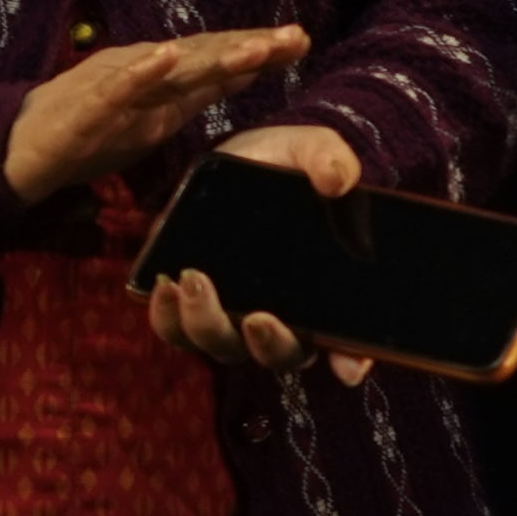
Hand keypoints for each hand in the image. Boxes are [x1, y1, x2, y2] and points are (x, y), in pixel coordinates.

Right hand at [6, 24, 308, 204]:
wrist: (20, 146)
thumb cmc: (89, 131)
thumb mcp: (153, 116)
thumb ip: (196, 95)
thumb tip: (247, 74)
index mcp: (164, 82)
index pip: (218, 60)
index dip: (258, 50)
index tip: (300, 40)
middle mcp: (146, 74)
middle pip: (205, 57)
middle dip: (251, 48)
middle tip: (295, 38)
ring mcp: (117, 86)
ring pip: (172, 67)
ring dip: (214, 56)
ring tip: (257, 46)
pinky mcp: (87, 106)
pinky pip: (117, 88)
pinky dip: (142, 72)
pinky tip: (168, 56)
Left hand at [143, 120, 376, 382]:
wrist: (230, 159)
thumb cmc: (282, 162)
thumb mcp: (309, 149)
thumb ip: (329, 158)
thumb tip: (339, 180)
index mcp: (325, 292)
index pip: (348, 342)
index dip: (351, 361)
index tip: (347, 366)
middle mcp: (282, 315)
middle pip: (280, 354)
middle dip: (270, 344)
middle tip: (258, 318)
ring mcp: (232, 314)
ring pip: (222, 346)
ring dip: (208, 325)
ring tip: (194, 282)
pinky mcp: (188, 302)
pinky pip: (175, 330)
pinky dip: (167, 316)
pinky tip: (165, 283)